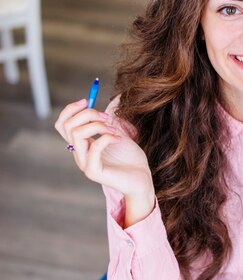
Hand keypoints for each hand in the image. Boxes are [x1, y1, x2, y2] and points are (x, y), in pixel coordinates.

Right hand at [55, 99, 154, 225]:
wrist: (142, 179)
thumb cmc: (131, 158)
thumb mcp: (117, 134)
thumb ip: (105, 122)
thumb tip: (94, 102)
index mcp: (82, 145)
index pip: (63, 124)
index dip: (71, 109)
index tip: (87, 100)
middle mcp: (79, 154)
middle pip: (68, 126)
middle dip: (87, 114)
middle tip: (107, 117)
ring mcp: (85, 163)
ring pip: (77, 134)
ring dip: (97, 125)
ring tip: (114, 129)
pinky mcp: (94, 171)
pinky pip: (93, 147)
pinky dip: (107, 137)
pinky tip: (118, 139)